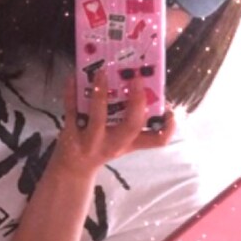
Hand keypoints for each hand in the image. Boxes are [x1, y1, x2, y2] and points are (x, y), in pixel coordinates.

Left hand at [52, 71, 176, 181]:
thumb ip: (134, 118)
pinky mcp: (70, 133)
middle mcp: (113, 143)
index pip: (158, 140)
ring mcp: (91, 139)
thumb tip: (143, 83)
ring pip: (98, 117)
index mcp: (130, 142)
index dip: (169, 126)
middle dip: (136, 102)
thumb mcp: (122, 139)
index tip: (170, 108)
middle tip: (136, 79)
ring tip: (102, 72)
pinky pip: (71, 110)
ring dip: (101, 93)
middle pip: (131, 126)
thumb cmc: (103, 147)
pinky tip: (73, 77)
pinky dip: (72, 92)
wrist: (73, 168)